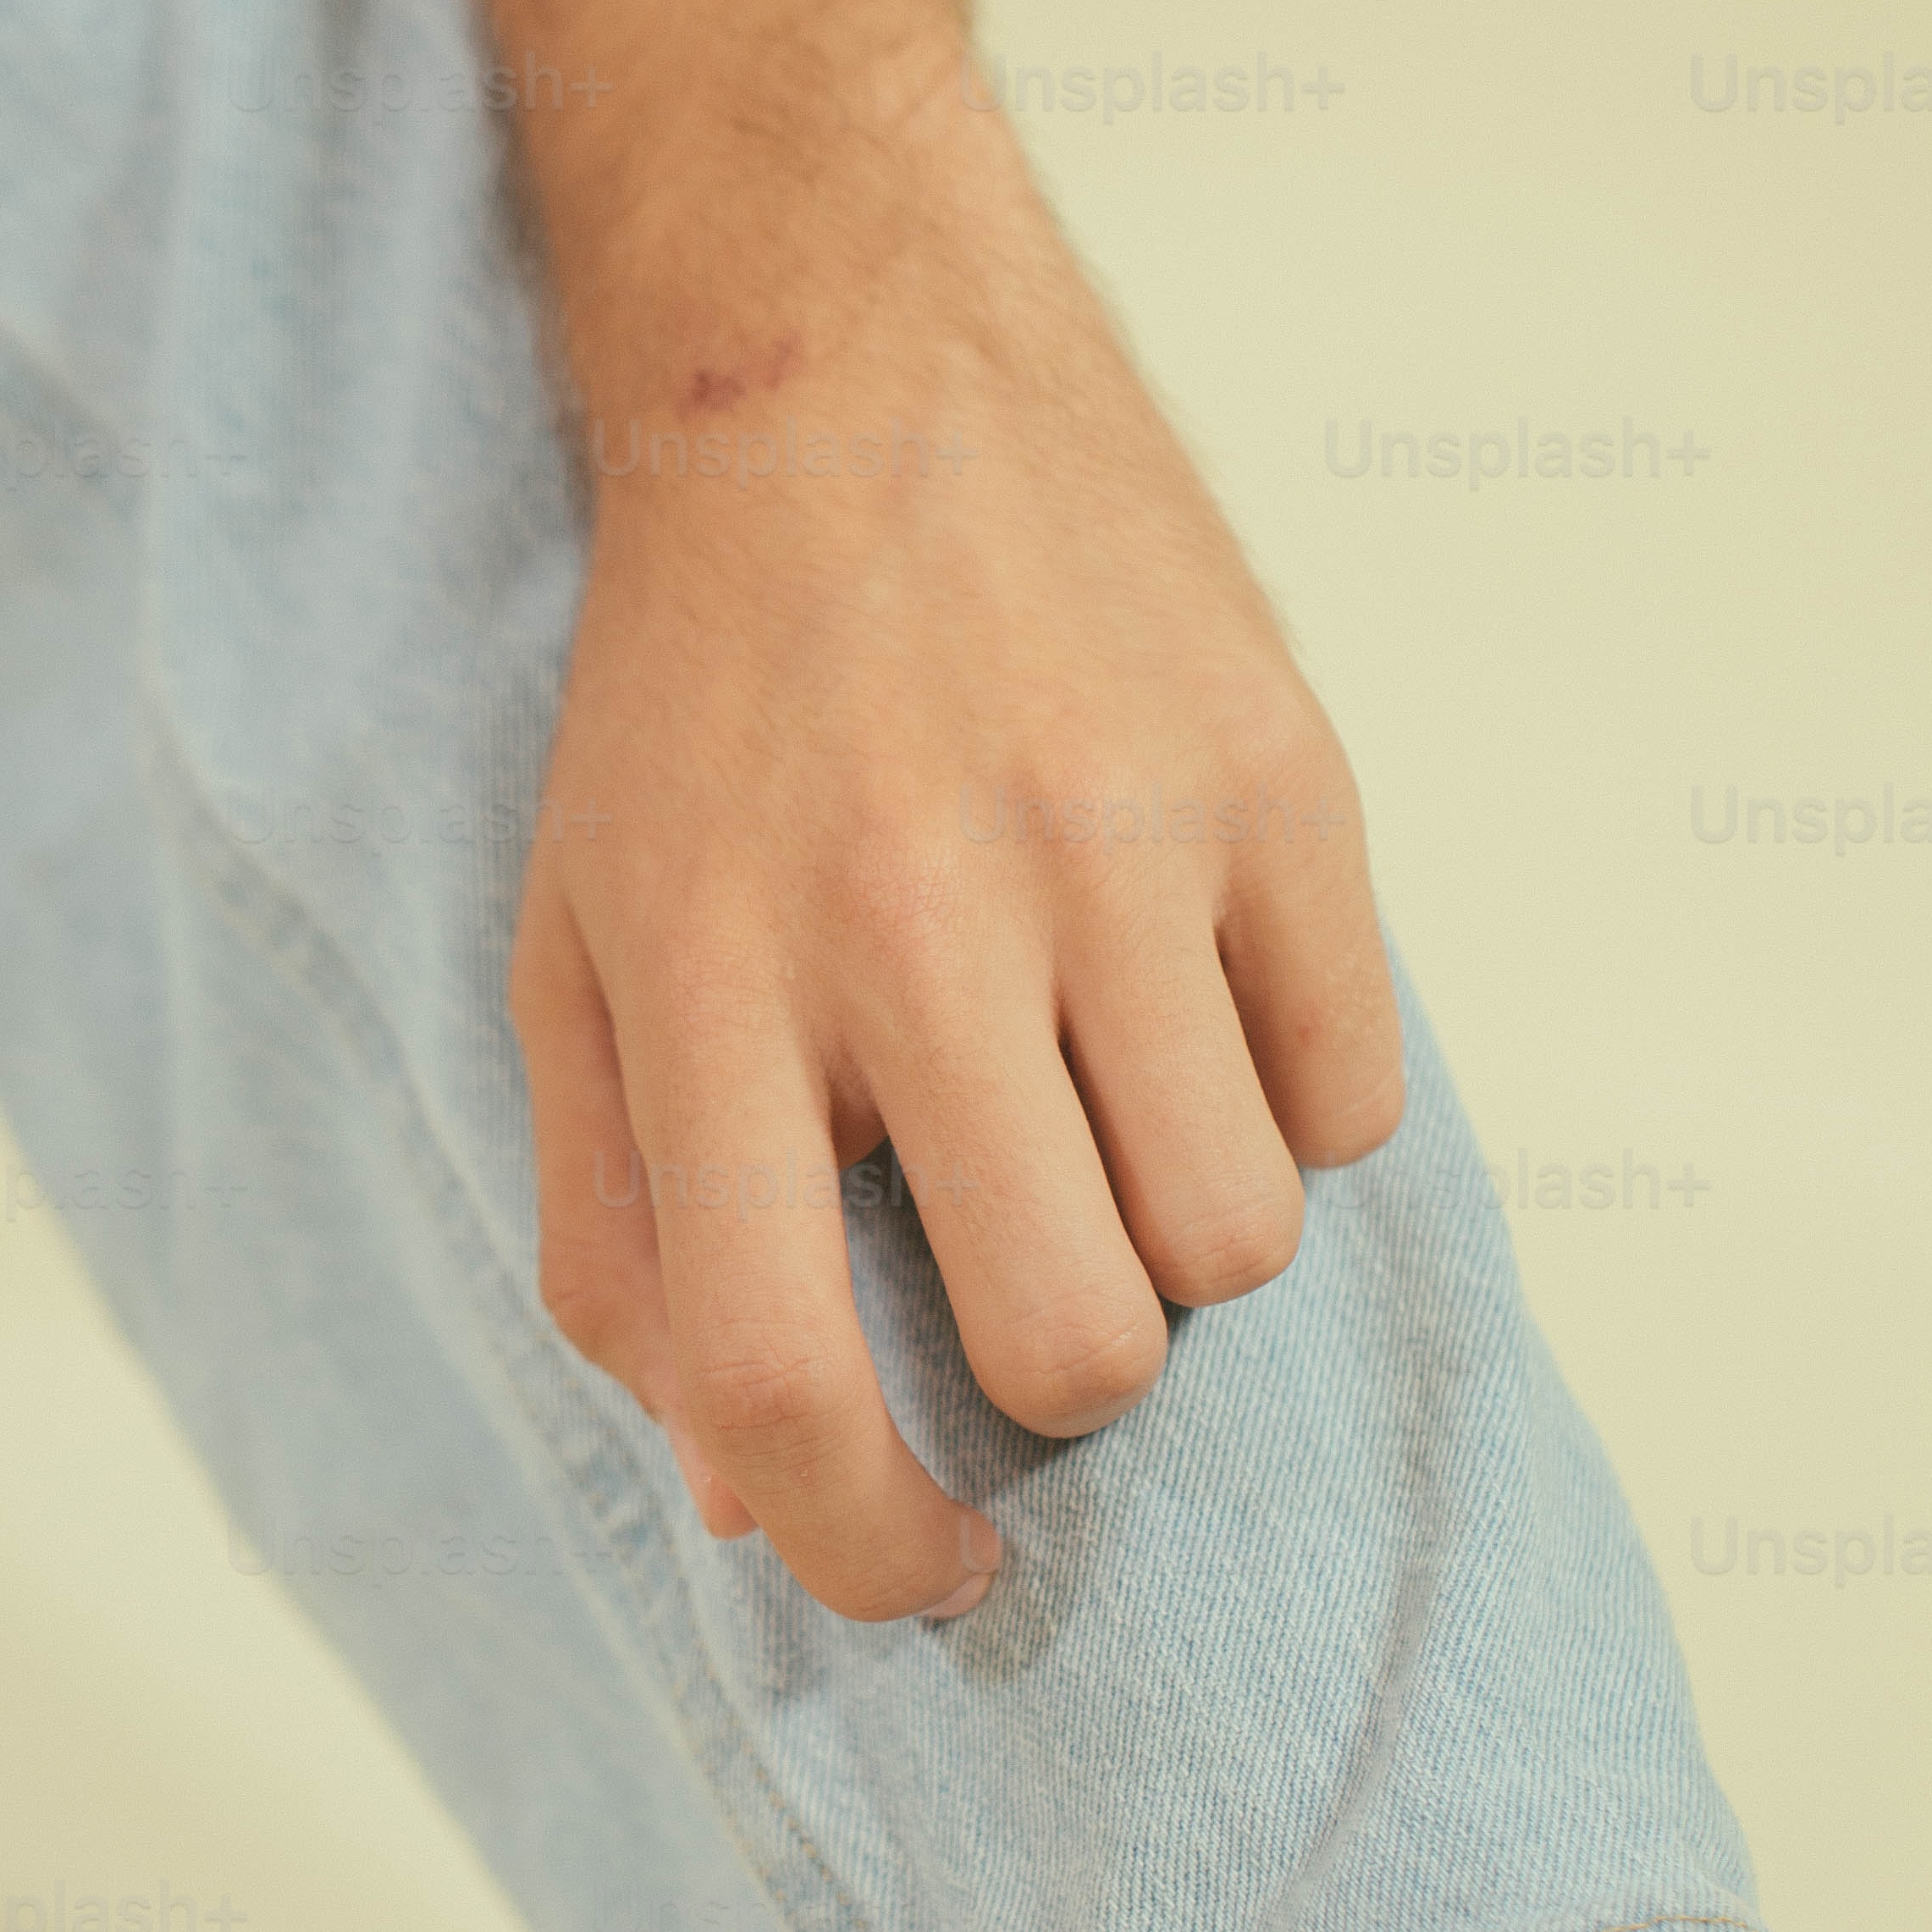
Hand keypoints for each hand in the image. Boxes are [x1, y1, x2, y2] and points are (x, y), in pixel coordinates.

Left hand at [508, 121, 1406, 1618]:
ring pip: (1239, 1241)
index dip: (857, 1546)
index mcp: (710, 976)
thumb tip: (738, 1495)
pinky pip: (1353, 1093)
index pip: (788, 1373)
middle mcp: (921, 913)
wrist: (843, 361)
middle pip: (1074, 1342)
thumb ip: (621, 1237)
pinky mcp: (1286, 777)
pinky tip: (1190, 991)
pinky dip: (1287, 1101)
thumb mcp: (578, 952)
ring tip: (1102, 1103)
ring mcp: (1125, 838)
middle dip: (1058, 1385)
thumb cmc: (700, 702)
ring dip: (1178, 1236)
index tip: (919, 1570)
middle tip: (1024, 1279)